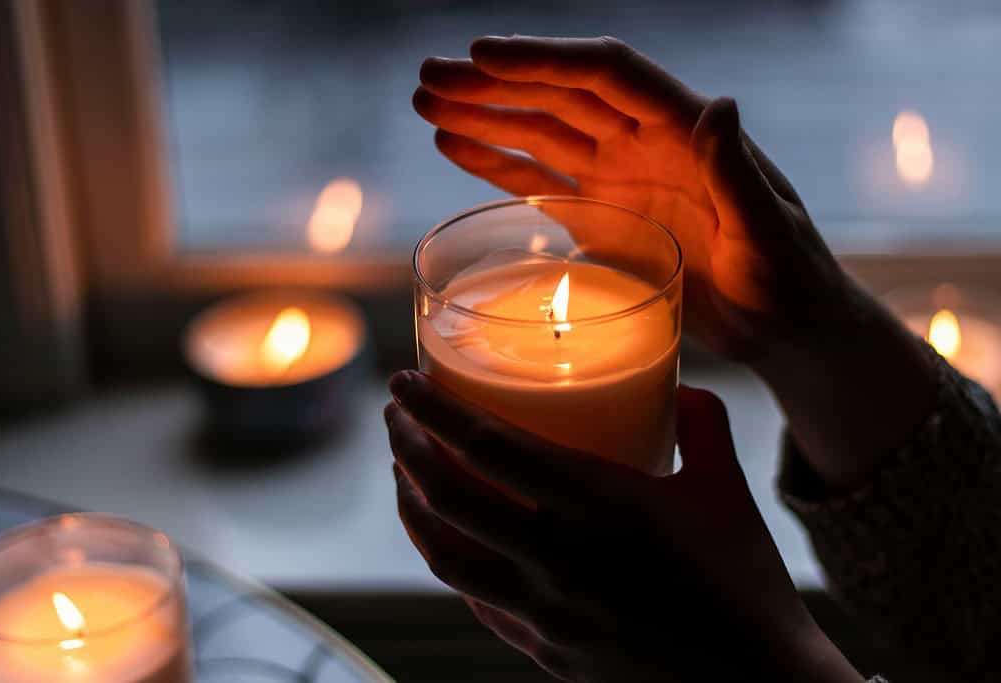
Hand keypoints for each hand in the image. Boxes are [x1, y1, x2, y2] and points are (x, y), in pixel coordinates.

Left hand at [384, 371, 861, 682]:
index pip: (488, 447)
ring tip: (404, 474)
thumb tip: (680, 386)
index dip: (432, 410)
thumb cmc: (748, 587)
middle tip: (396, 417)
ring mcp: (543, 615)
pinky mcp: (543, 651)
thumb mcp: (728, 490)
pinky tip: (449, 540)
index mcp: (600, 508)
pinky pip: (473, 598)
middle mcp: (556, 562)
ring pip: (443, 555)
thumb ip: (703, 425)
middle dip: (406, 447)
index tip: (401, 382)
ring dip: (411, 507)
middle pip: (445, 497)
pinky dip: (448, 559)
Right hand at [414, 36, 936, 488]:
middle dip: (493, 84)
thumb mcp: (767, 230)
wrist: (782, 326)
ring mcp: (618, 179)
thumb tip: (720, 103)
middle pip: (557, 97)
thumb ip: (736, 171)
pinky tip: (455, 146)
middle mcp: (643, 143)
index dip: (544, 61)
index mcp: (683, 131)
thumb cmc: (790, 279)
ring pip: (538, 134)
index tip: (483, 53)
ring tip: (426, 102)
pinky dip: (496, 163)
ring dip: (483, 116)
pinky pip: (539, 182)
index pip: (605, 76)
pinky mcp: (601, 218)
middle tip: (430, 76)